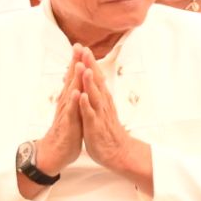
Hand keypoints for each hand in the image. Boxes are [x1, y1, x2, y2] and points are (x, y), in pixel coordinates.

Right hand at [33, 56, 85, 177]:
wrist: (55, 152)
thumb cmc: (67, 131)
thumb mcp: (72, 111)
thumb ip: (73, 96)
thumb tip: (75, 83)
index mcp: (69, 99)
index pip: (74, 77)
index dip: (77, 61)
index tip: (81, 46)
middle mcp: (66, 103)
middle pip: (71, 80)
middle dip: (75, 63)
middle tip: (78, 46)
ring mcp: (66, 113)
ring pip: (71, 92)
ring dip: (75, 78)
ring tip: (79, 64)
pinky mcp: (68, 124)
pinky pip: (71, 111)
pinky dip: (74, 101)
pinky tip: (76, 92)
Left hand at [73, 52, 148, 181]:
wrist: (117, 152)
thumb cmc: (107, 130)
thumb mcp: (101, 109)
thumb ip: (97, 94)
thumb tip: (94, 80)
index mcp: (102, 99)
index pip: (95, 78)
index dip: (90, 63)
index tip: (83, 48)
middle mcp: (102, 103)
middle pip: (96, 82)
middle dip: (90, 66)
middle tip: (85, 50)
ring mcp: (99, 114)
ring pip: (94, 95)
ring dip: (89, 82)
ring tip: (84, 68)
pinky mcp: (95, 126)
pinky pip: (90, 114)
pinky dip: (86, 105)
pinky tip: (82, 96)